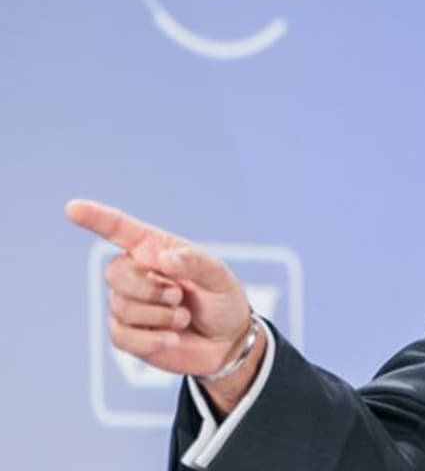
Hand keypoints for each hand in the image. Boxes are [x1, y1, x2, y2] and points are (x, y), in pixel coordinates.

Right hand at [67, 199, 262, 409]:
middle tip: (179, 296)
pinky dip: (152, 339)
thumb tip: (163, 258)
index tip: (73, 208)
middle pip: (115, 273)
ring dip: (158, 315)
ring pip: (120, 306)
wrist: (226, 342)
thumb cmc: (222, 301)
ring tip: (182, 316)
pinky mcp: (127, 334)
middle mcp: (137, 273)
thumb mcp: (220, 277)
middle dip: (149, 288)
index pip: (119, 229)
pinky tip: (172, 338)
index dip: (95, 218)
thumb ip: (196, 263)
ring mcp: (129, 304)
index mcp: (155, 250)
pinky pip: (122, 335)